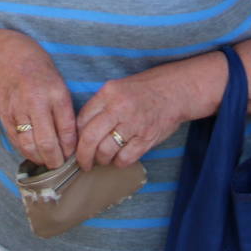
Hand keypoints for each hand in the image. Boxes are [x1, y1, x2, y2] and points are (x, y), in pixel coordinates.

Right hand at [0, 29, 75, 168]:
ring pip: (29, 146)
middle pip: (47, 142)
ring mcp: (18, 109)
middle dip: (56, 160)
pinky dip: (25, 151)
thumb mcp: (59, 86)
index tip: (74, 156)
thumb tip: (72, 142)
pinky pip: (15, 141)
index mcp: (56, 93)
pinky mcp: (4, 115)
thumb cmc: (40, 73)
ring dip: (40, 159)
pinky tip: (33, 152)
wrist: (9, 57)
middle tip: (60, 165)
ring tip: (47, 161)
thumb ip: (65, 112)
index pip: (67, 130)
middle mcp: (36, 102)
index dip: (71, 149)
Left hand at [75, 52, 228, 169]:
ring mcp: (134, 124)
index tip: (76, 145)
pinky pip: (125, 158)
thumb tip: (81, 130)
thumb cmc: (143, 90)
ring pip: (105, 151)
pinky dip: (118, 163)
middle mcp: (119, 108)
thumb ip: (99, 105)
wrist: (175, 91)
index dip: (76, 136)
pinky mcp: (147, 138)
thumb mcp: (117, 88)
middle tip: (82, 163)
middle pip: (89, 138)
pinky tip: (118, 159)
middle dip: (82, 156)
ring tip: (102, 160)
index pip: (81, 119)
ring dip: (100, 160)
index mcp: (108, 93)